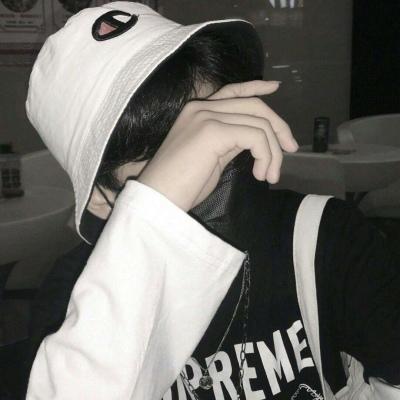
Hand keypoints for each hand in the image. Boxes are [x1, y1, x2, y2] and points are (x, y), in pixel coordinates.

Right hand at [138, 80, 297, 211]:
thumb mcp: (211, 158)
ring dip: (273, 152)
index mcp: (197, 112)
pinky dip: (266, 156)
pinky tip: (261, 174)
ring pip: (259, 123)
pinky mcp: (213, 131)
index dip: (256, 86)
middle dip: (278, 127)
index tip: (275, 87)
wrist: (158, 200)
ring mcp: (206, 116)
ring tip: (269, 176)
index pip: (232, 91)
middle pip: (254, 106)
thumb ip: (230, 141)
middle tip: (290, 150)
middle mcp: (201, 108)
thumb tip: (254, 138)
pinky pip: (256, 137)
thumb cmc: (181, 186)